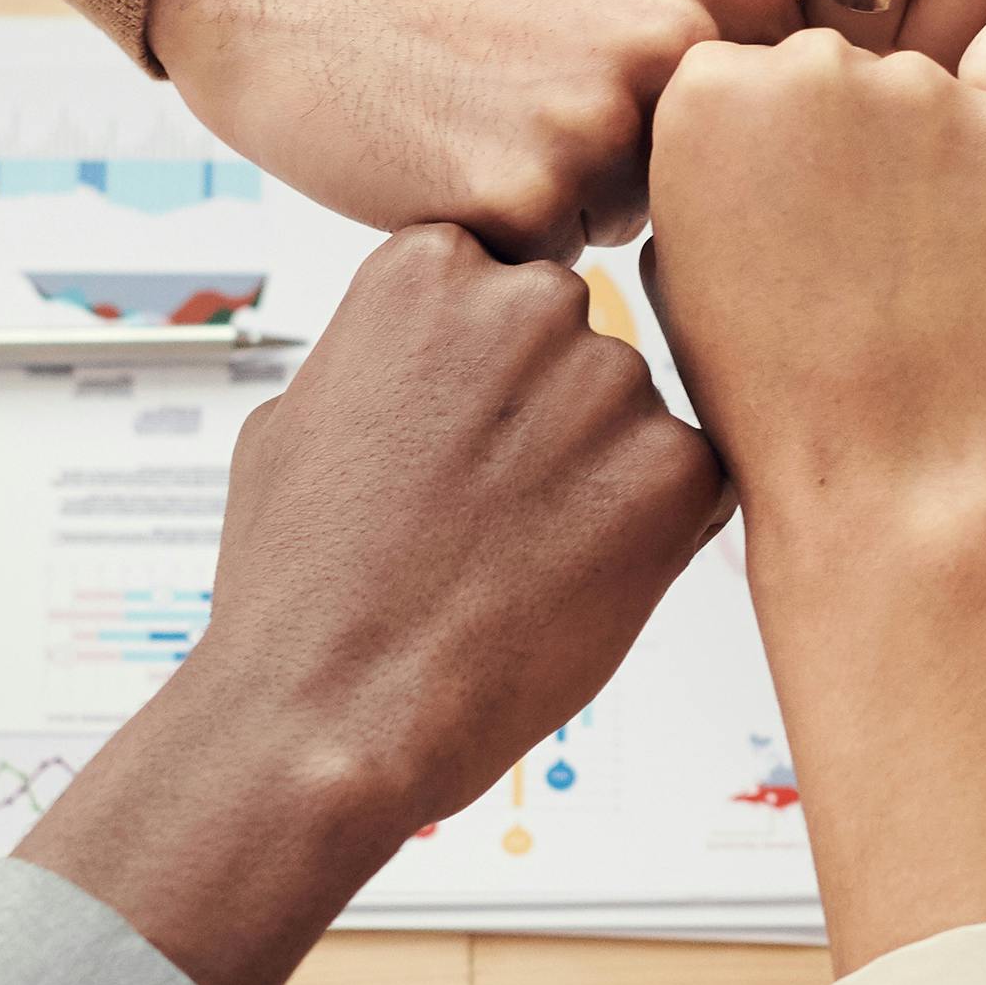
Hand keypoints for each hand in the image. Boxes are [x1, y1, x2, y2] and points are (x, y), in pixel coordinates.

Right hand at [15, 225, 732, 984]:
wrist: (332, 719)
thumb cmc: (300, 585)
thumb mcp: (298, 417)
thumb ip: (385, 354)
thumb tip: (430, 351)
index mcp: (428, 266)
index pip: (498, 284)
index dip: (480, 376)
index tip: (451, 440)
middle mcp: (529, 301)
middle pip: (575, 340)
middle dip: (547, 416)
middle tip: (487, 511)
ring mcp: (611, 382)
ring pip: (631, 418)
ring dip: (598, 478)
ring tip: (515, 562)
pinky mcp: (679, 471)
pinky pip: (688, 485)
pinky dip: (647, 536)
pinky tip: (567, 587)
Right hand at [147, 0, 792, 256]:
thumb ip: (735, 16)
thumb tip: (838, 126)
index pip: (777, 113)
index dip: (701, 122)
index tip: (619, 75)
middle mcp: (686, 32)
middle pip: (721, 178)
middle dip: (647, 168)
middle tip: (539, 94)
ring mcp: (607, 114)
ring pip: (644, 228)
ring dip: (578, 203)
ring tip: (493, 115)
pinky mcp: (528, 193)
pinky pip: (556, 262)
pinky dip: (506, 232)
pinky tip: (452, 154)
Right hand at [645, 34, 985, 968]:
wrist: (881, 471)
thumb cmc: (759, 386)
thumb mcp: (677, 260)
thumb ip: (708, 161)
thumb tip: (757, 123)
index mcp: (706, 87)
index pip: (742, 79)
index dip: (762, 161)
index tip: (773, 229)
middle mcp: (813, 61)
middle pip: (833, 77)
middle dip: (838, 147)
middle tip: (844, 255)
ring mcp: (922, 90)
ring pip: (919, 104)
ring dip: (914, 165)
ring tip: (902, 275)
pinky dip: (983, 195)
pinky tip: (956, 275)